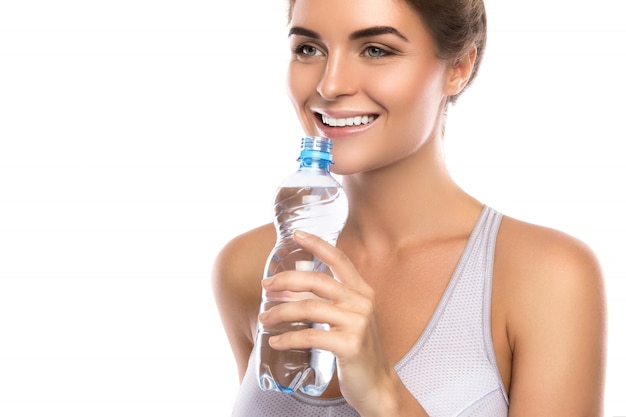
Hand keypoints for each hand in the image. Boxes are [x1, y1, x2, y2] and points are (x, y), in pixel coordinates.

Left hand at [258, 230, 401, 414]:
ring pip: (309, 308)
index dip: (318, 244)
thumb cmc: (357, 350)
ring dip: (280, 313)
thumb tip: (288, 290)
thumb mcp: (350, 318)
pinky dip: (288, 338)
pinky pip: (310, 336)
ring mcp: (358, 323)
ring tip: (265, 318)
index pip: (339, 260)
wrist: (377, 384)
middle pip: (317, 281)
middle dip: (286, 280)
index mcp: (362, 291)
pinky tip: (275, 341)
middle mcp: (362, 302)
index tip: (297, 235)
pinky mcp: (350, 344)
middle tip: (266, 286)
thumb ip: (330, 301)